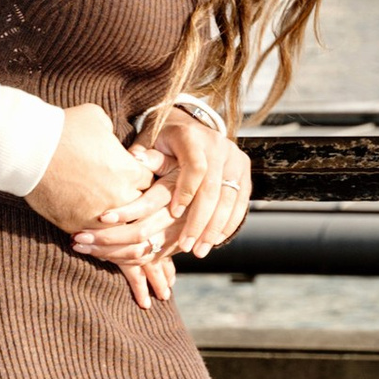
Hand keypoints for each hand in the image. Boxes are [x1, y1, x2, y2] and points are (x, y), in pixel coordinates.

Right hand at [30, 101, 170, 242]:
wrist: (30, 150)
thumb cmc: (65, 129)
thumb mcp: (98, 119)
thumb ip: (111, 134)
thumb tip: (109, 139)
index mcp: (130, 171)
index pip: (148, 182)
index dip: (140, 178)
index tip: (130, 176)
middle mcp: (120, 196)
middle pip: (139, 209)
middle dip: (134, 205)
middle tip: (126, 204)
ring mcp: (98, 215)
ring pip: (120, 231)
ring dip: (118, 229)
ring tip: (118, 232)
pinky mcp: (77, 225)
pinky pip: (94, 239)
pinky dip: (95, 238)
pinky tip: (94, 237)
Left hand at [149, 105, 251, 260]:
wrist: (191, 127)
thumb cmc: (164, 139)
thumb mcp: (151, 140)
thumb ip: (146, 154)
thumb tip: (134, 159)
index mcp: (193, 136)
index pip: (196, 165)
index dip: (186, 190)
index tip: (174, 213)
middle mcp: (218, 146)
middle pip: (213, 188)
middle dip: (199, 221)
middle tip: (186, 246)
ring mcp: (234, 159)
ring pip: (229, 199)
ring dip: (214, 229)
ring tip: (199, 251)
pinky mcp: (244, 172)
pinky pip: (241, 202)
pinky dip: (229, 224)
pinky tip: (214, 241)